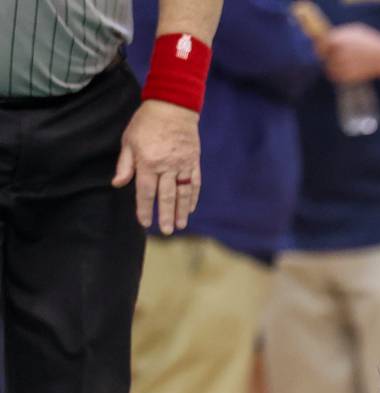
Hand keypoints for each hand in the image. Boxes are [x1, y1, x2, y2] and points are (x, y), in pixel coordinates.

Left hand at [112, 99, 199, 233]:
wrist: (173, 106)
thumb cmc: (146, 122)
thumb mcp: (129, 140)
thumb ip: (125, 164)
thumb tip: (118, 184)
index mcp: (147, 162)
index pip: (145, 191)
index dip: (144, 208)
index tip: (144, 222)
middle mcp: (166, 166)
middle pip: (166, 196)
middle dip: (165, 215)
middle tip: (166, 231)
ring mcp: (182, 164)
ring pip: (182, 193)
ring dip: (181, 211)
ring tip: (180, 225)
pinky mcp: (193, 161)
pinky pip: (194, 183)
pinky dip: (192, 197)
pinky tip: (190, 208)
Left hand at [320, 23, 379, 84]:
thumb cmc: (371, 42)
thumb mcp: (355, 31)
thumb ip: (340, 34)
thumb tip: (327, 38)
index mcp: (338, 40)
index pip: (321, 45)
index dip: (321, 48)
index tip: (324, 50)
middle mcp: (339, 52)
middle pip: (325, 58)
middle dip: (328, 58)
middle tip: (335, 58)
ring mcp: (344, 65)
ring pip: (329, 68)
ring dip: (333, 68)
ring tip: (341, 66)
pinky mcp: (349, 76)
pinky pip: (336, 77)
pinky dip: (338, 75)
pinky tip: (345, 72)